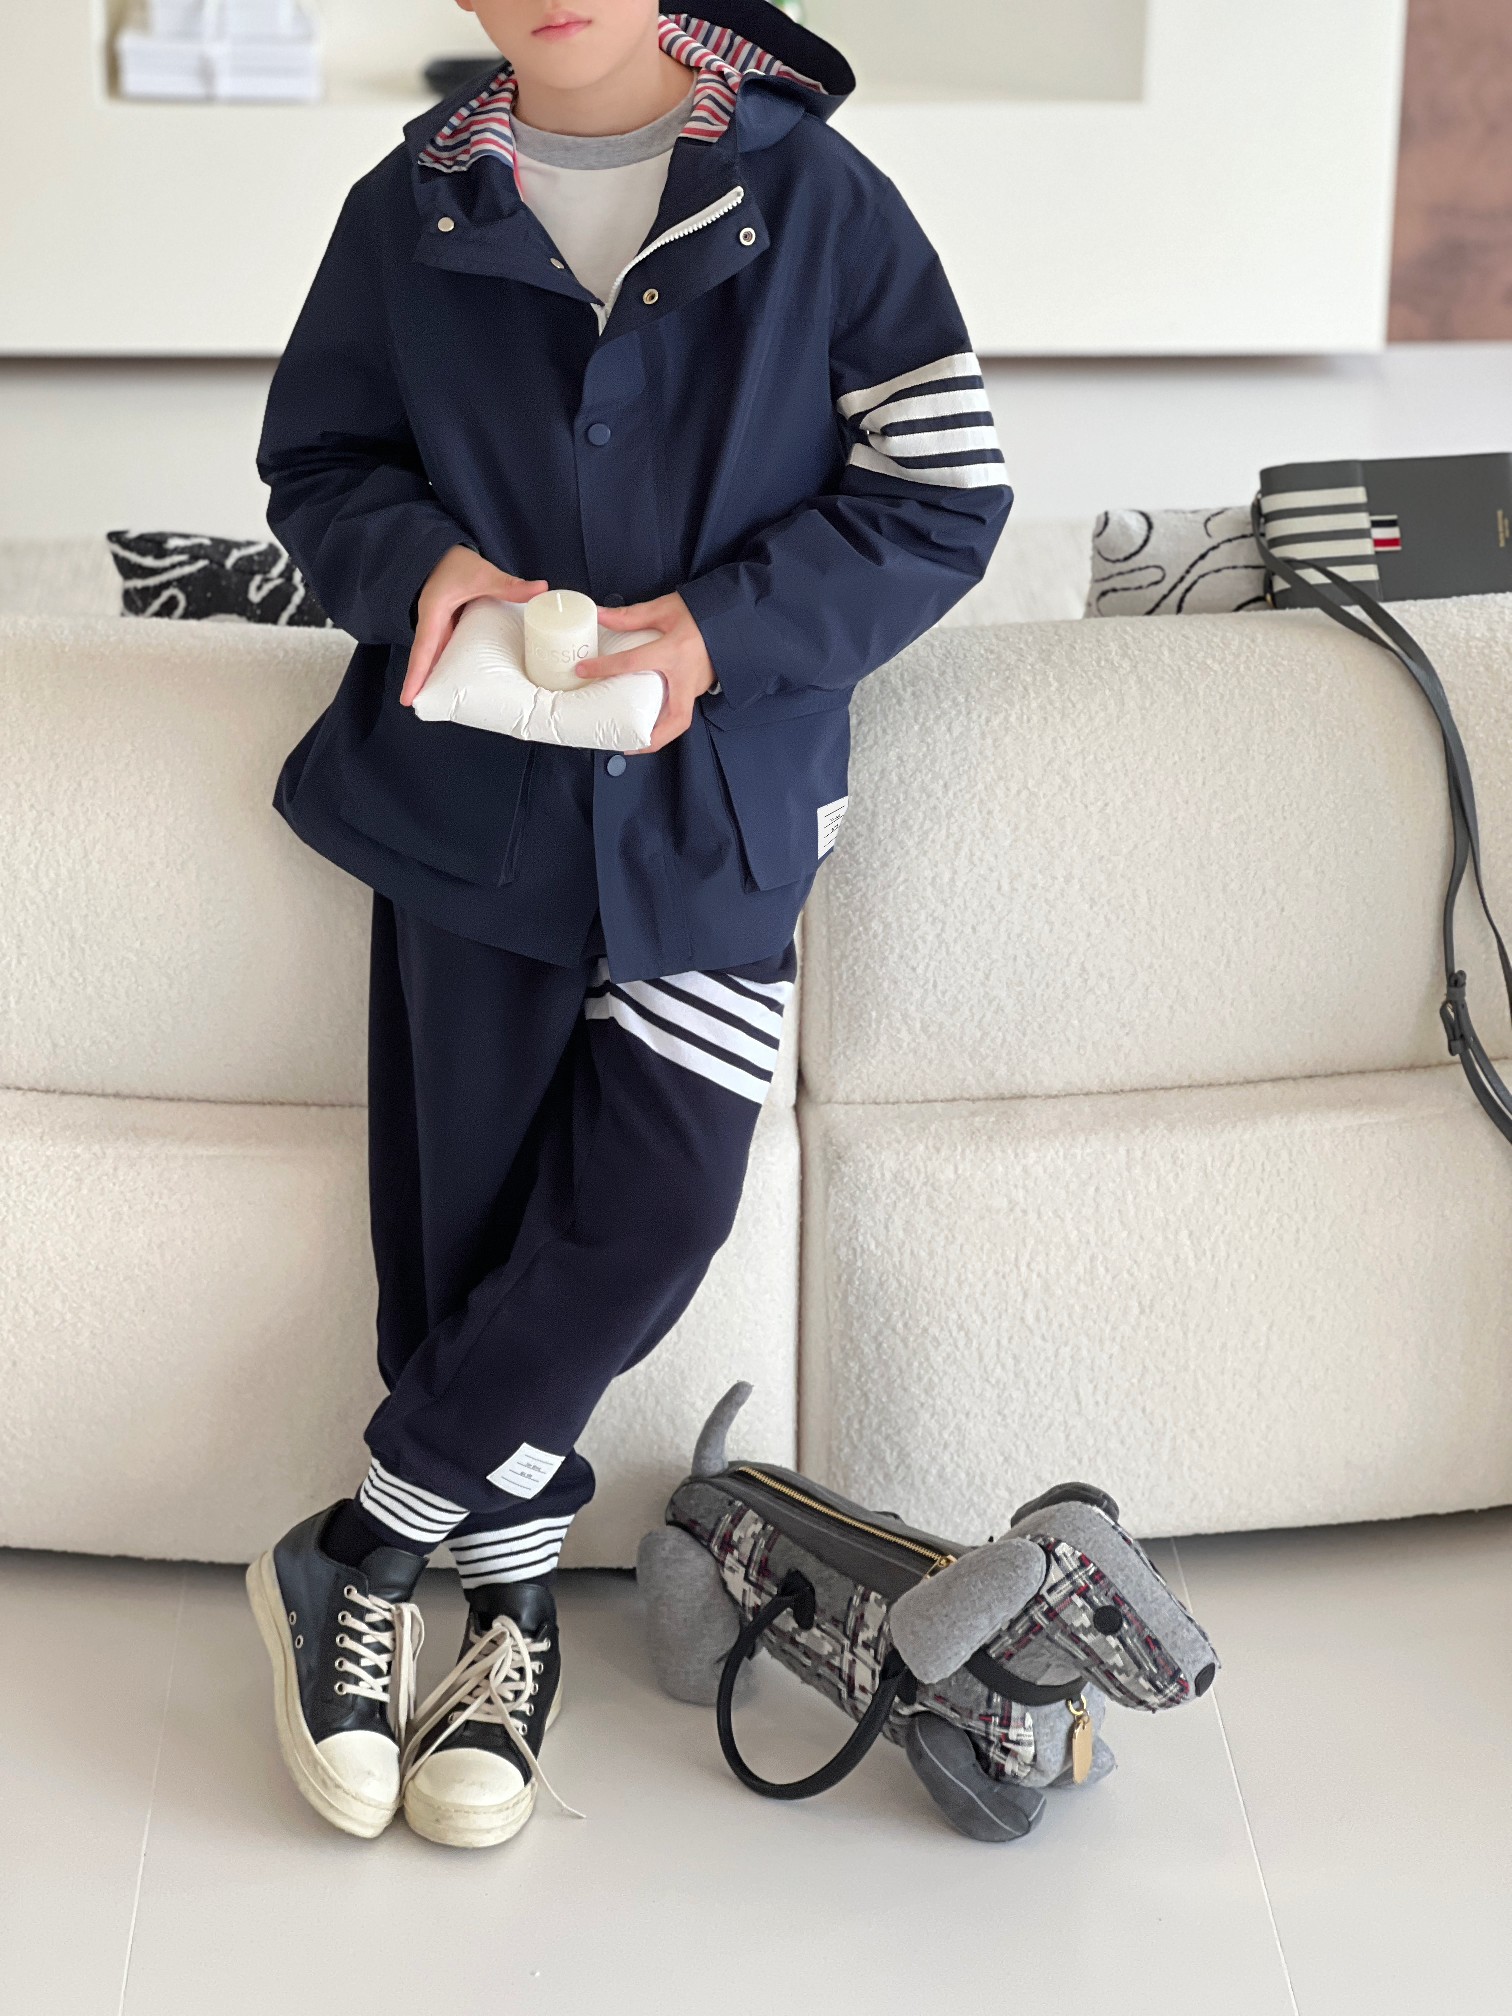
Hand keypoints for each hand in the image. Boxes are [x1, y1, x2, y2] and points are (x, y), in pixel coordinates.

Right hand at [401, 546, 547, 706]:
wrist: (442, 552)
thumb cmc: (455, 563)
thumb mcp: (482, 574)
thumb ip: (509, 585)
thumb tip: (541, 589)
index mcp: (433, 614)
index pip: (423, 651)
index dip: (416, 677)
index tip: (407, 700)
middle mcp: (432, 624)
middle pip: (425, 661)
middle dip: (422, 685)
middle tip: (423, 709)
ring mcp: (438, 627)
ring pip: (434, 658)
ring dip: (434, 679)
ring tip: (439, 703)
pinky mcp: (447, 627)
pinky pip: (445, 651)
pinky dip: (448, 666)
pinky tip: (457, 681)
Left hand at [577, 592, 714, 752]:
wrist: (733, 617)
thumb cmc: (700, 612)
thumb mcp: (664, 609)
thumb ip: (632, 616)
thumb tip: (600, 614)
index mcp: (675, 651)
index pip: (633, 663)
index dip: (605, 667)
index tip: (583, 670)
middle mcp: (687, 675)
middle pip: (676, 719)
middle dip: (653, 739)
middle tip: (629, 746)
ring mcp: (697, 685)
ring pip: (681, 720)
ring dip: (661, 735)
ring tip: (636, 740)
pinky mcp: (701, 687)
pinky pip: (682, 708)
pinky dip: (666, 720)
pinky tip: (649, 720)